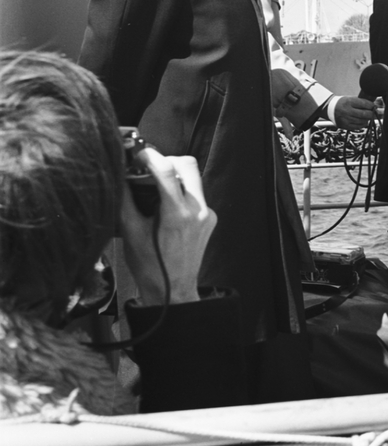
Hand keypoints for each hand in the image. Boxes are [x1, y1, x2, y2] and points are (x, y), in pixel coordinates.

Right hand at [119, 148, 216, 305]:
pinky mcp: (210, 218)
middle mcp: (197, 211)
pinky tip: (164, 206)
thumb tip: (119, 176)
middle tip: (148, 168)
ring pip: (194, 178)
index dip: (150, 156)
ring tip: (153, 188)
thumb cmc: (151, 267)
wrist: (173, 291)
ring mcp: (207, 214)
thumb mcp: (130, 232)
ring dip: (174, 176)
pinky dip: (180, 193)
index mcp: (177, 215)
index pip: (167, 171)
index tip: (137, 154)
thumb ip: (126, 200)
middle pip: (188, 165)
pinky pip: (196, 194)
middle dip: (167, 160)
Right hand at [333, 95, 377, 129]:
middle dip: (371, 113)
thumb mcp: (350, 98)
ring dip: (367, 119)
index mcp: (348, 102)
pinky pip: (358, 127)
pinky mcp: (345, 126)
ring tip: (367, 116)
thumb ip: (361, 102)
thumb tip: (374, 105)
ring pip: (363, 121)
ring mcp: (346, 119)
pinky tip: (362, 121)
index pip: (364, 104)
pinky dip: (362, 124)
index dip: (371, 105)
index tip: (373, 106)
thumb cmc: (343, 103)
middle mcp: (347, 111)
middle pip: (365, 114)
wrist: (329, 109)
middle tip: (372, 112)